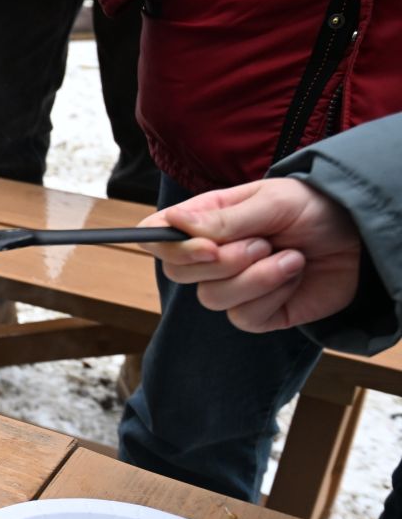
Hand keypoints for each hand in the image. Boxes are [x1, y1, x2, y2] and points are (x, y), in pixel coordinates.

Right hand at [141, 179, 363, 332]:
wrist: (362, 237)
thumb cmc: (315, 208)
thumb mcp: (272, 202)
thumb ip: (224, 218)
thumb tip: (174, 221)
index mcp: (205, 221)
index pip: (156, 235)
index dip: (168, 245)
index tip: (205, 246)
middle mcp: (212, 256)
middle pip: (178, 272)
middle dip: (224, 261)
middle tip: (262, 242)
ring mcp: (233, 287)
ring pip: (211, 297)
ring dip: (256, 276)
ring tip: (289, 256)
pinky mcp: (257, 313)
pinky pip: (243, 316)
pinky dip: (273, 293)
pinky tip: (294, 274)